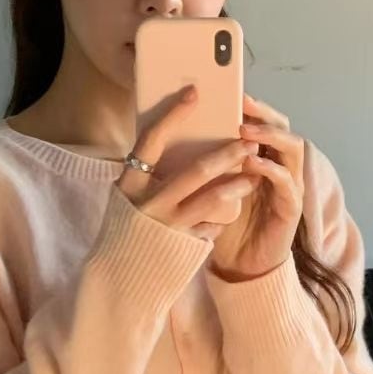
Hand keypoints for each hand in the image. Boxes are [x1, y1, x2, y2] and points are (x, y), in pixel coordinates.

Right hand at [116, 86, 259, 241]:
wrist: (119, 279)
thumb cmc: (125, 230)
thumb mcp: (127, 198)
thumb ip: (146, 175)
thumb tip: (173, 141)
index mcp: (130, 184)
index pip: (151, 141)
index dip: (172, 115)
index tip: (194, 94)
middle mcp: (149, 203)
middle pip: (196, 170)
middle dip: (226, 153)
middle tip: (246, 141)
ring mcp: (169, 226)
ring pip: (213, 198)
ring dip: (237, 183)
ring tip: (253, 174)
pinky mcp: (185, 246)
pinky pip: (212, 225)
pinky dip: (222, 216)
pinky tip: (231, 210)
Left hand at [209, 94, 304, 281]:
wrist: (241, 269)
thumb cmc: (223, 227)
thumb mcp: (211, 189)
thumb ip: (206, 165)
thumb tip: (175, 134)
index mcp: (262, 159)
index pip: (264, 123)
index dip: (253, 106)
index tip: (232, 90)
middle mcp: (280, 168)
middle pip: (283, 128)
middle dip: (264, 113)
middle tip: (243, 102)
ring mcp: (289, 187)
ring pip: (293, 149)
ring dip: (271, 136)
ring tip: (247, 130)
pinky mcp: (291, 209)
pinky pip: (286, 183)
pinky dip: (271, 170)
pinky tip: (254, 163)